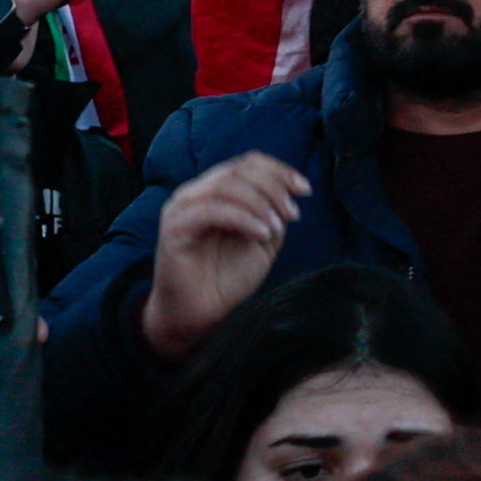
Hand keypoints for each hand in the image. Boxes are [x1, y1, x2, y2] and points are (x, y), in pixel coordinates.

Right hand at [139, 151, 311, 361]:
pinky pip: (212, 210)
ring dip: (260, 203)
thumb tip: (289, 191)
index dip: (279, 171)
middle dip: (274, 187)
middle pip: (239, 170)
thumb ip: (272, 211)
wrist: (201, 317)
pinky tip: (262, 234)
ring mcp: (182, 209)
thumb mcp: (262, 239)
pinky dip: (244, 218)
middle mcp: (195, 193)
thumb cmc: (228, 279)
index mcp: (214, 191)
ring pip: (226, 185)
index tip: (305, 190)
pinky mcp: (175, 228)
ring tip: (277, 228)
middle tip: (292, 214)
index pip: (247, 163)